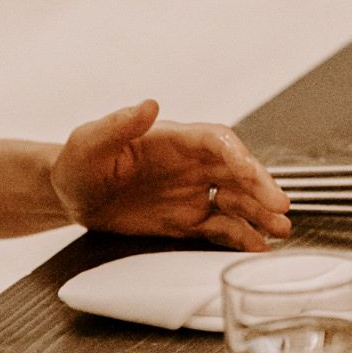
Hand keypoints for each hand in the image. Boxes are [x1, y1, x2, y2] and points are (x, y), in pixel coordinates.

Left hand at [50, 100, 292, 251]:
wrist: (70, 195)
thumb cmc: (79, 161)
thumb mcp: (92, 141)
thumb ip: (120, 124)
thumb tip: (149, 105)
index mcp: (175, 140)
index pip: (218, 142)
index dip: (240, 157)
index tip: (254, 175)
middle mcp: (191, 165)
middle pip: (237, 172)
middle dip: (261, 189)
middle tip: (281, 208)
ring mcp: (191, 193)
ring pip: (235, 201)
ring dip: (259, 213)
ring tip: (282, 230)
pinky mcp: (186, 220)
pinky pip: (219, 228)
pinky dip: (239, 237)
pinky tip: (257, 247)